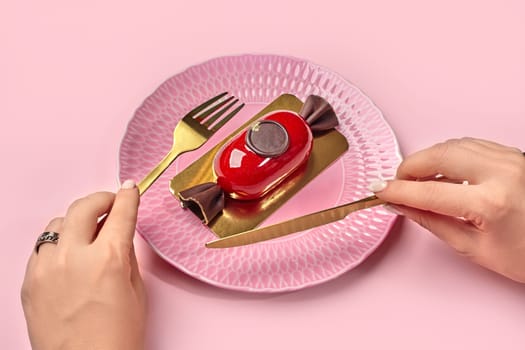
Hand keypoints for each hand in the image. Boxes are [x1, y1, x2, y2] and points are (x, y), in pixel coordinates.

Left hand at [21, 181, 145, 349]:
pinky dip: (58, 242)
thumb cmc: (116, 338)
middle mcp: (73, 257)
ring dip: (77, 220)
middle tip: (111, 203)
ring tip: (88, 232)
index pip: (120, 213)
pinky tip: (69, 253)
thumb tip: (121, 232)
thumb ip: (127, 255)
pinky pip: (42, 247)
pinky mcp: (29, 282)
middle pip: (83, 207)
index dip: (128, 196)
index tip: (130, 189)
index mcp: (108, 260)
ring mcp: (46, 268)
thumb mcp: (136, 292)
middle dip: (101, 199)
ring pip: (59, 223)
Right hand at [370, 138, 524, 282]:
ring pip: (454, 145)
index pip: (428, 191)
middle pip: (439, 155)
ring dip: (429, 159)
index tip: (380, 191)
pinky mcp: (515, 155)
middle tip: (397, 182)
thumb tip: (402, 206)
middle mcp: (503, 172)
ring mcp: (512, 159)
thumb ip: (432, 222)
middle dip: (410, 166)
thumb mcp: (474, 248)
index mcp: (490, 203)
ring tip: (417, 179)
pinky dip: (450, 154)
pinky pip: (472, 145)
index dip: (398, 190)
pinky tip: (442, 171)